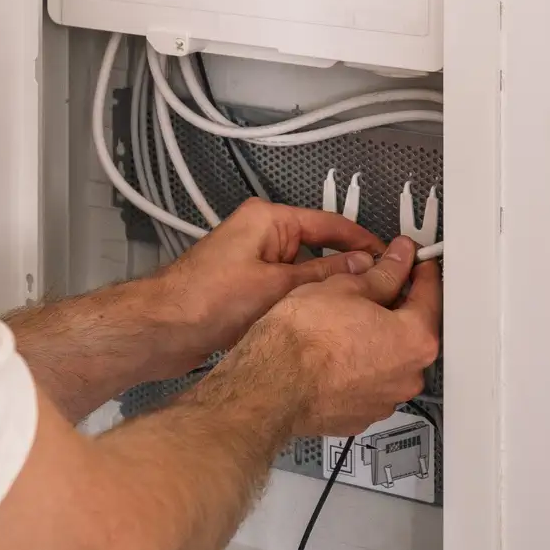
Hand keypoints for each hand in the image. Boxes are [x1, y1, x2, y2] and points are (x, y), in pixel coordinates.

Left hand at [151, 199, 383, 361]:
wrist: (162, 330)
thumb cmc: (203, 300)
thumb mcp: (277, 286)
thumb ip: (323, 275)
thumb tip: (360, 267)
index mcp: (268, 219)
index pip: (330, 223)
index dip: (363, 243)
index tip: (388, 259)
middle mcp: (260, 235)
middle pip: (318, 247)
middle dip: (344, 270)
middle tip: (375, 288)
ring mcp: (252, 262)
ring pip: (303, 274)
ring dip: (321, 291)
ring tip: (349, 308)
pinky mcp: (245, 288)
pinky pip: (285, 291)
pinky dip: (301, 303)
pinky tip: (316, 322)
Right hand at [227, 238, 443, 436]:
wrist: (269, 385)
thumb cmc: (302, 341)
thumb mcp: (345, 287)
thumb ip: (382, 273)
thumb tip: (396, 261)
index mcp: (415, 339)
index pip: (430, 294)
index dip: (418, 270)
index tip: (410, 260)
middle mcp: (408, 375)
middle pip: (412, 330)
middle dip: (396, 307)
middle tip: (372, 287)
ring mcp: (384, 400)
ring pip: (389, 359)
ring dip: (375, 340)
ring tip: (344, 322)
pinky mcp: (360, 415)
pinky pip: (368, 383)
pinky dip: (358, 367)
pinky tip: (335, 352)